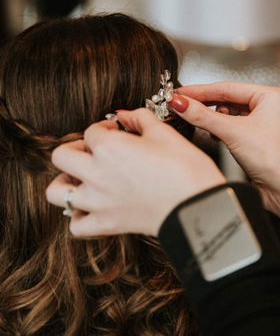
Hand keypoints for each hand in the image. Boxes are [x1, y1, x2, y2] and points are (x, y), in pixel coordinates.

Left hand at [46, 109, 224, 237]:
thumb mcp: (164, 133)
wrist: (199, 207)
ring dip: (65, 181)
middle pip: (61, 156)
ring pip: (56, 192)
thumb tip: (126, 115)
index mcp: (110, 147)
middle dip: (75, 148)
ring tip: (83, 178)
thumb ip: (140, 118)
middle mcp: (96, 173)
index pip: (92, 131)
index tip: (117, 130)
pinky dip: (78, 217)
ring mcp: (97, 202)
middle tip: (93, 150)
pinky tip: (92, 207)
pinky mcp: (106, 224)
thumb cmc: (186, 169)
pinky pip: (76, 226)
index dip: (105, 127)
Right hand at [170, 82, 279, 215]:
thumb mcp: (233, 132)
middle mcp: (268, 108)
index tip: (181, 92)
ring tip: (197, 119)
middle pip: (227, 99)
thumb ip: (203, 116)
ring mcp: (261, 124)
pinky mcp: (254, 139)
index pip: (227, 87)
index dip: (201, 90)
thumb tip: (182, 104)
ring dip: (212, 118)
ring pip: (228, 114)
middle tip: (182, 104)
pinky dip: (219, 129)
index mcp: (270, 97)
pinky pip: (231, 127)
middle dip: (204, 104)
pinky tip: (213, 133)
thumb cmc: (274, 160)